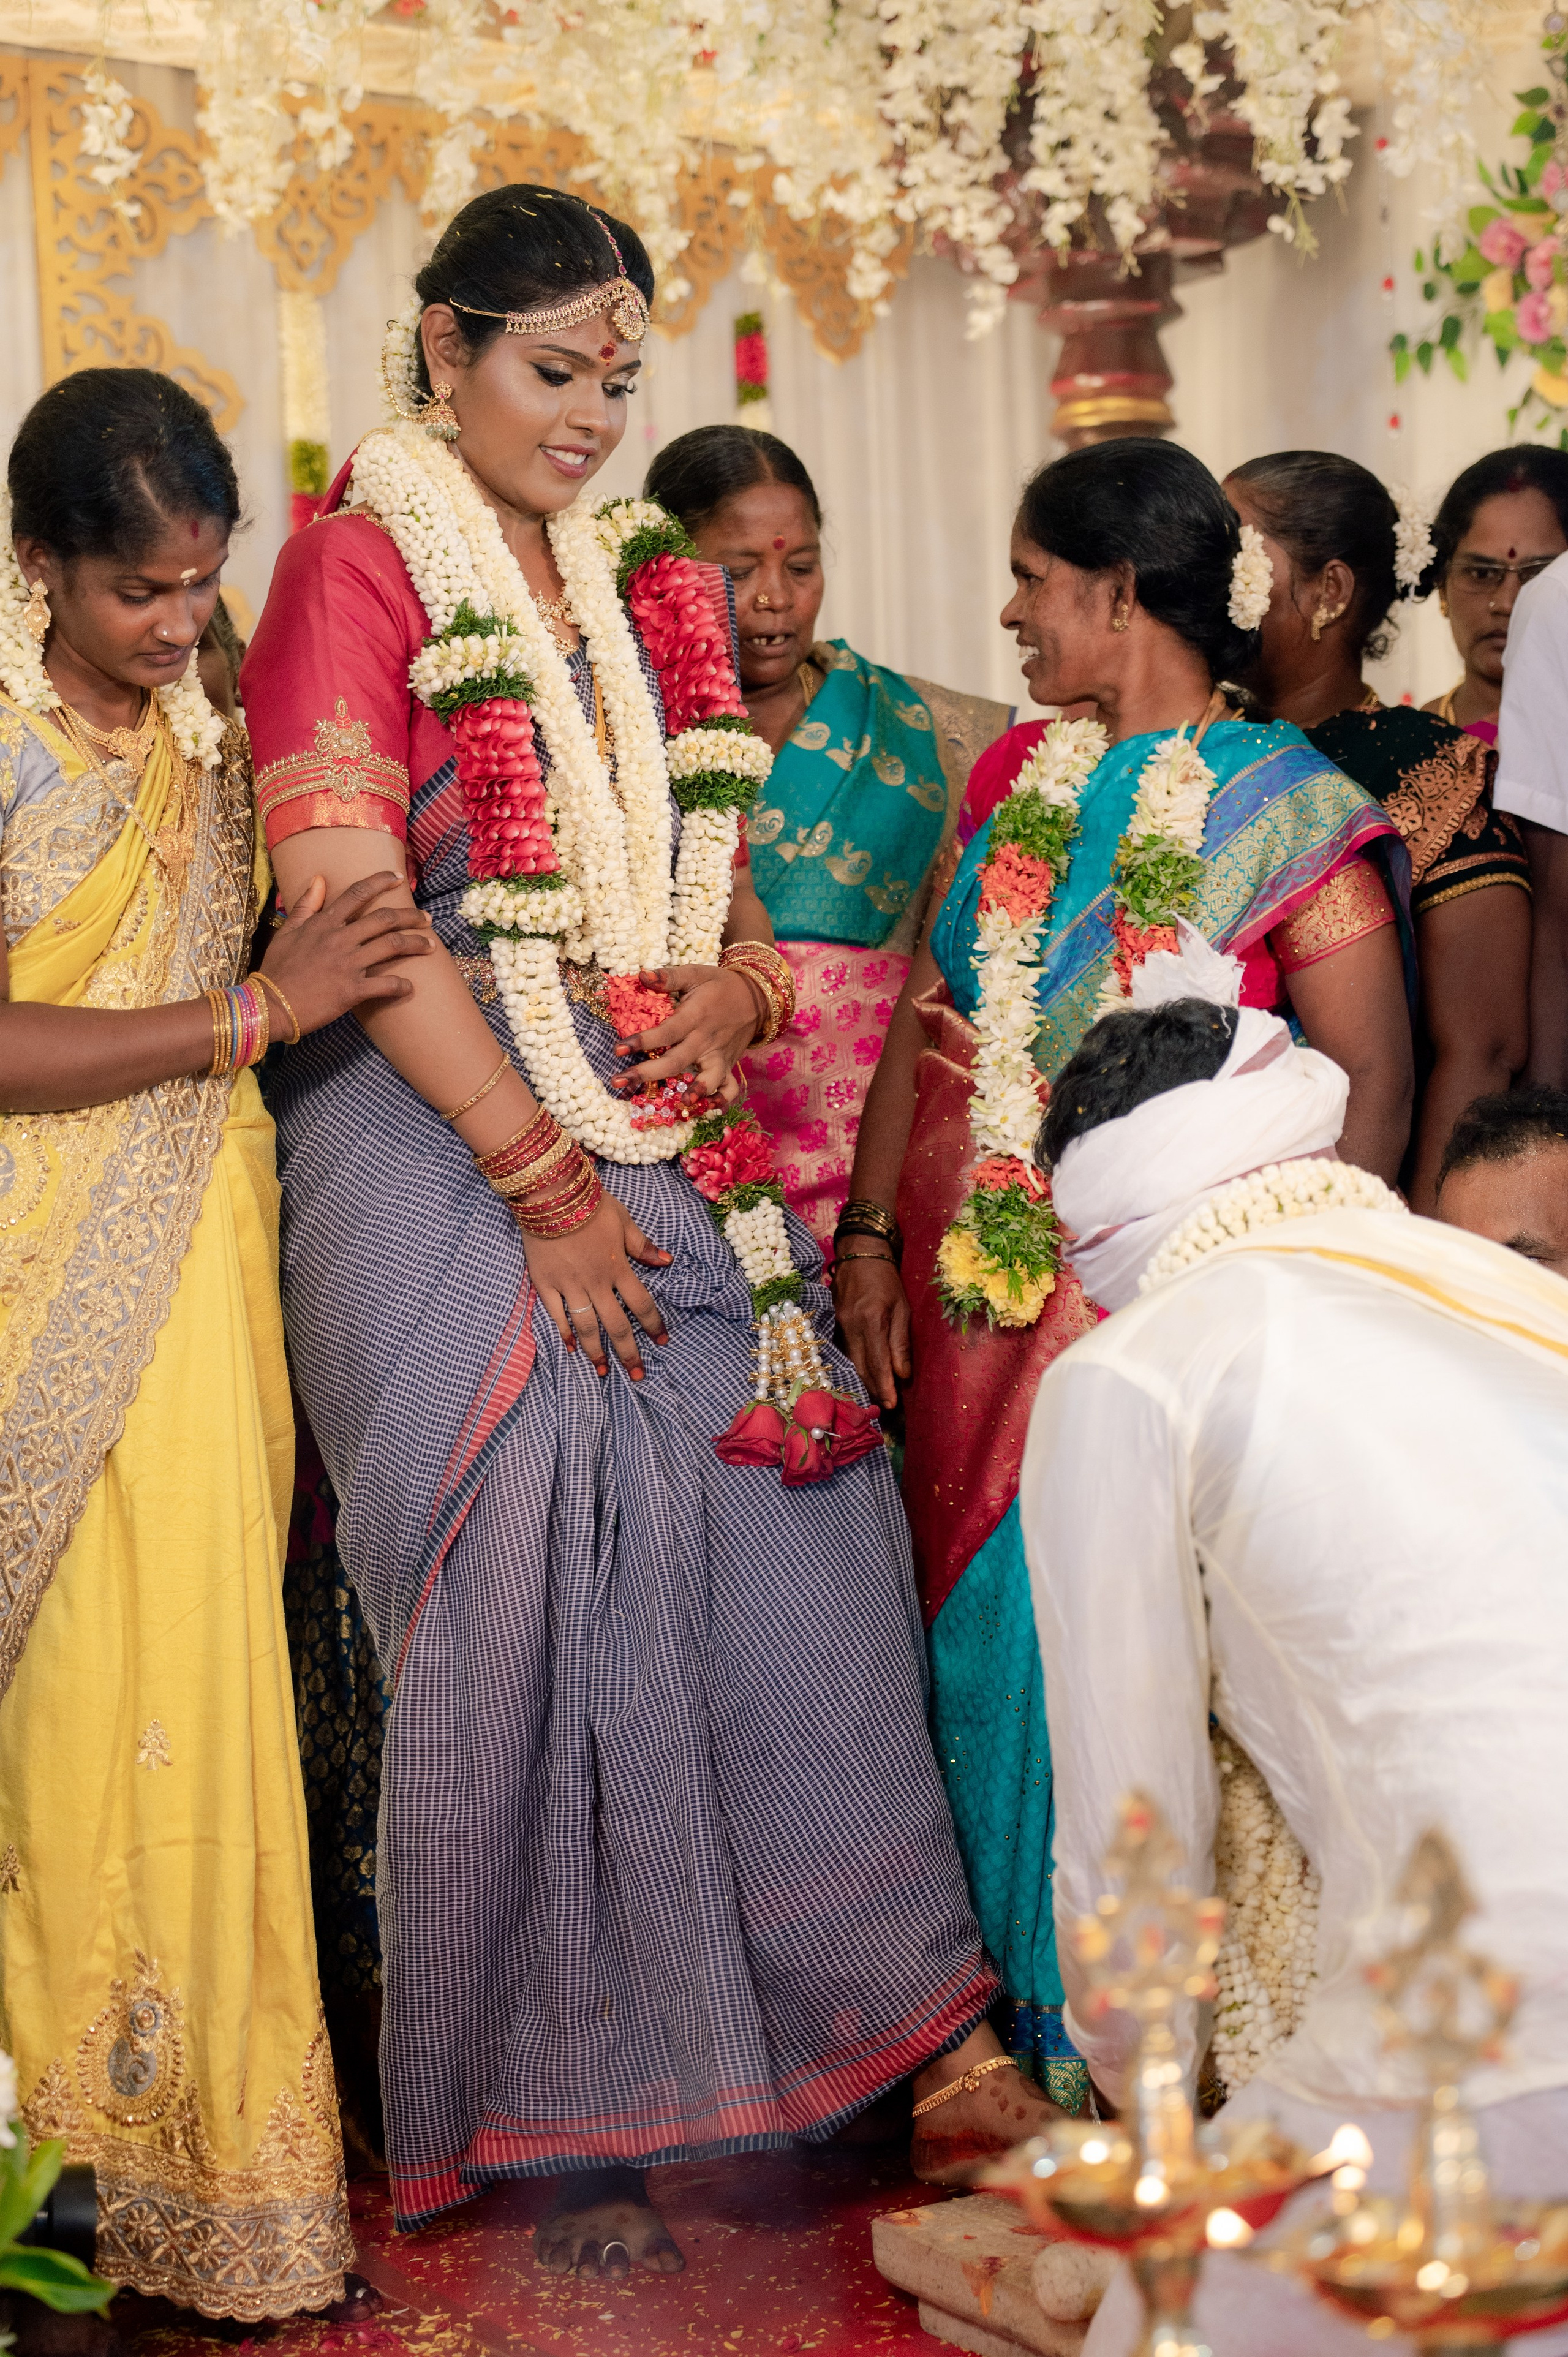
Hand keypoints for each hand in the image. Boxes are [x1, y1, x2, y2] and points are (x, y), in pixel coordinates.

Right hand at [261, 873, 434, 1034]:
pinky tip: (410, 987)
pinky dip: (402, 985)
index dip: (380, 882)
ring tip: (431, 946)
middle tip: (428, 919)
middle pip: (384, 919)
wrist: (269, 1004)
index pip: (356, 894)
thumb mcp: (287, 932)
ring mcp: (347, 964)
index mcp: (324, 923)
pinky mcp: (351, 990)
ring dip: (416, 944)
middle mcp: (339, 939)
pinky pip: (385, 984)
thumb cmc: (277, 969)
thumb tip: (319, 879)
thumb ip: (305, 905)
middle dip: (411, 916)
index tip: (398, 877)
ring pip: (391, 946)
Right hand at [522, 1189, 672, 1377]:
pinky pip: (556, 1314)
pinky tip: (571, 1348)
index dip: (653, 1325)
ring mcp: (569, 1285)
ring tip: (603, 1371)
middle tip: (637, 1374)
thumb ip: (642, 1245)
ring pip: (586, 1326)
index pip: (641, 1304)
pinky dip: (564, 1332)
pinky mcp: (545, 1283)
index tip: (662, 1341)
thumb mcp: (623, 1220)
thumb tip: (666, 1261)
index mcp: (618, 1267)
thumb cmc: (589, 1203)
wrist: (549, 1194)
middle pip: (616, 1325)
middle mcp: (596, 1282)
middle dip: (628, 1352)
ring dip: (596, 1351)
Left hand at [610, 965, 758, 1103]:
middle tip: (619, 1082)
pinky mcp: (729, 1065)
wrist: (755, 997)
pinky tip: (704, 1108)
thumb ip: (669, 976)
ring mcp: (719, 1055)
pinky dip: (720, 1100)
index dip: (643, 1041)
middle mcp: (706, 1039)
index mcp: (695, 1016)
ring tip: (681, 1104)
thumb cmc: (719, 985)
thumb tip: (642, 975)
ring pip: (709, 1077)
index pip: (667, 1031)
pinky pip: (729, 1088)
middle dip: (648, 1073)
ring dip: (697, 1091)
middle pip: (677, 1061)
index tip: (618, 1049)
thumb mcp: (696, 973)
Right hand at [832, 1252, 911, 1410]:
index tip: (892, 1405)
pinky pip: (844, 1352)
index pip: (878, 1363)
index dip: (885, 1387)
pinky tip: (862, 1376)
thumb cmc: (887, 1281)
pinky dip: (854, 1367)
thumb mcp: (903, 1308)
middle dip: (874, 1390)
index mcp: (872, 1320)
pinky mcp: (833, 1324)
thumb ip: (901, 1342)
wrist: (860, 1255)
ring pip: (850, 1362)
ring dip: (863, 1381)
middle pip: (860, 1368)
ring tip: (877, 1396)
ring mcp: (838, 1325)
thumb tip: (902, 1375)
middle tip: (886, 1407)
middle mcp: (851, 1325)